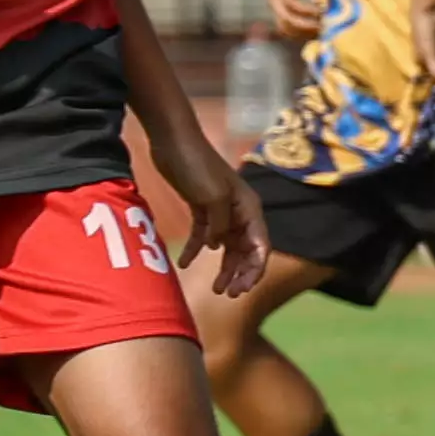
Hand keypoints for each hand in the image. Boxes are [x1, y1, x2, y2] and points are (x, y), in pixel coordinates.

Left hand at [155, 144, 265, 299]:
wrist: (174, 141)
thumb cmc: (198, 167)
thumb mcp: (213, 198)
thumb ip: (220, 226)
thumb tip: (218, 247)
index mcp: (249, 209)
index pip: (261, 246)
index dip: (254, 270)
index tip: (242, 289)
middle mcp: (239, 212)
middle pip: (245, 250)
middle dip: (240, 273)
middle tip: (228, 294)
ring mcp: (220, 210)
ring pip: (226, 247)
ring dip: (222, 268)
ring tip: (215, 289)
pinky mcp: (200, 208)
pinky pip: (203, 236)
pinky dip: (196, 251)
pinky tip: (184, 264)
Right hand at [261, 0, 330, 44]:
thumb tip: (320, 2)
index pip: (291, 2)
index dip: (307, 10)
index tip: (324, 10)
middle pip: (284, 18)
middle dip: (304, 25)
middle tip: (324, 27)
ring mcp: (274, 2)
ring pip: (283, 25)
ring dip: (302, 31)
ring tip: (321, 30)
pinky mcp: (279, 6)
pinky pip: (286, 24)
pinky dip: (299, 29)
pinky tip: (316, 29)